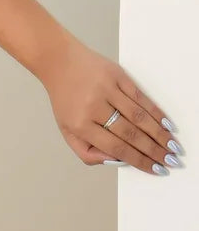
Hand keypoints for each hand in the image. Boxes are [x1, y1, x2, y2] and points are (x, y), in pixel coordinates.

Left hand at [38, 35, 183, 175]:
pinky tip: (166, 123)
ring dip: (159, 133)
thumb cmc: (65, 98)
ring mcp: (106, 89)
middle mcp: (93, 107)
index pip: (116, 147)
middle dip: (154, 150)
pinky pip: (140, 97)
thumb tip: (116, 161)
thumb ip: (87, 152)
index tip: (156, 169)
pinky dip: (155, 112)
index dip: (139, 160)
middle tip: (171, 161)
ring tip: (172, 146)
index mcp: (80, 124)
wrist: (58, 61)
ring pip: (138, 116)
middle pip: (131, 134)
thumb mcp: (66, 130)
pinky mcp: (116, 75)